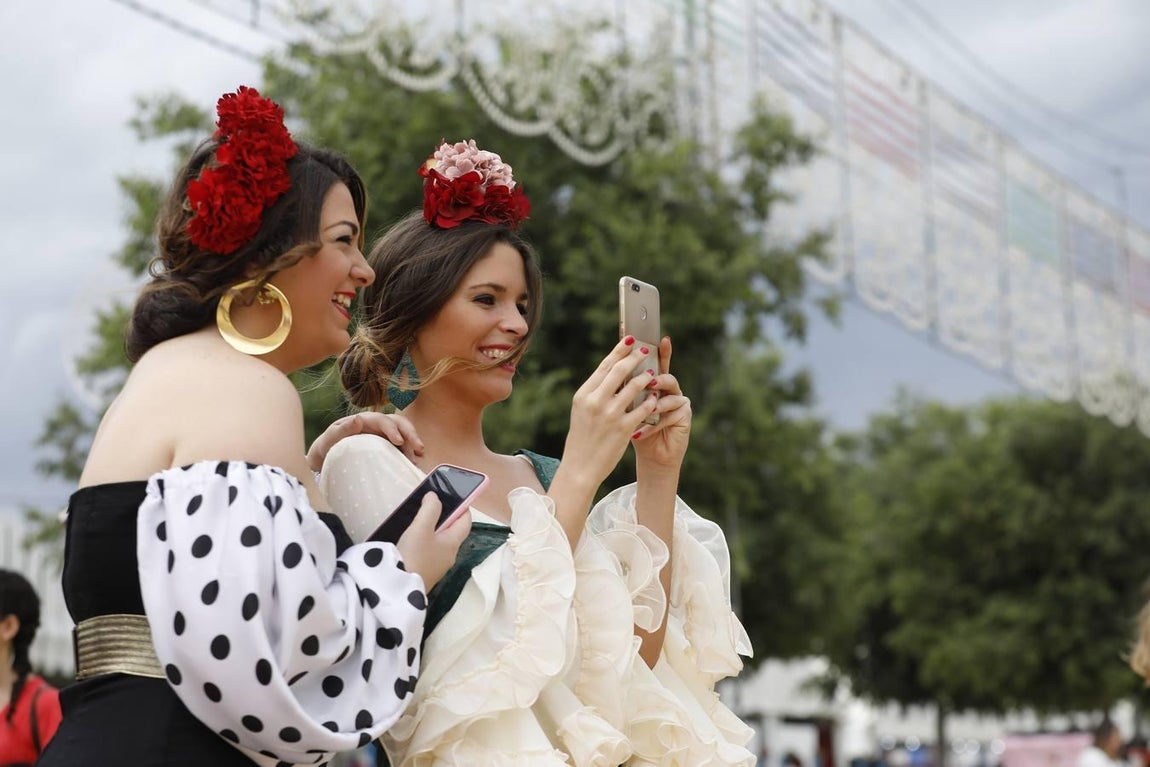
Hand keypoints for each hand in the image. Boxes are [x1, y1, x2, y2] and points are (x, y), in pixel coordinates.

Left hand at [307, 413, 424, 471]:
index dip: (393, 429)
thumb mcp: (329, 439)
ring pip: (404, 435)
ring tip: (417, 460)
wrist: (327, 458)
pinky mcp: (388, 447)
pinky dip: (410, 455)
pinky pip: (403, 449)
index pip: (383, 420)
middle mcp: (378, 426)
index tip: (399, 442)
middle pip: (399, 424)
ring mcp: (384, 436)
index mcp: (365, 420)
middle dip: (411, 434)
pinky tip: (412, 466)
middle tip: (419, 449)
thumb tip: (358, 418)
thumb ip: (342, 430)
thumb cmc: (327, 446)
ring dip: (413, 445)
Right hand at [394, 493, 470, 588]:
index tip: (453, 497)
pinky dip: (425, 542)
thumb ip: (430, 509)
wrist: (398, 589)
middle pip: (453, 532)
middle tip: (431, 506)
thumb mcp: (421, 527)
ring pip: (441, 543)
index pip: (466, 521)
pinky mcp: (426, 573)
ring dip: (433, 530)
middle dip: (446, 518)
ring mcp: (438, 566)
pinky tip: (411, 540)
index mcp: (453, 543)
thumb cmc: (413, 555)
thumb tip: (435, 497)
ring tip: (419, 521)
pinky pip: (430, 552)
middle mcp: (449, 555)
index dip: (463, 507)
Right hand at [561, 335, 660, 487]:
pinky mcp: (624, 428)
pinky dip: (650, 401)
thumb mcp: (582, 411)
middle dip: (635, 358)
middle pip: (619, 370)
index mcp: (584, 395)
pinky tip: (654, 398)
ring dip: (646, 378)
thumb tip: (612, 372)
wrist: (580, 467)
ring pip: (634, 386)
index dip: (619, 351)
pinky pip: (643, 409)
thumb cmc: (582, 438)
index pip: (604, 366)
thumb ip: (595, 393)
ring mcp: (610, 414)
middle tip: (646, 351)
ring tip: (653, 374)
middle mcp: (596, 401)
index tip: (630, 340)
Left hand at [632, 337, 690, 471]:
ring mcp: (679, 402)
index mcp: (655, 382)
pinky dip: (653, 426)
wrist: (649, 454)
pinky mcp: (685, 417)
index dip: (662, 351)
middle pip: (667, 376)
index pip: (658, 363)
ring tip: (646, 411)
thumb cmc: (633, 428)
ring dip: (656, 405)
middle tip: (650, 381)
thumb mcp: (624, 407)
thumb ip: (624, 389)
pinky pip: (671, 417)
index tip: (663, 339)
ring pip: (670, 397)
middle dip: (658, 379)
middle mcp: (669, 389)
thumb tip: (613, 369)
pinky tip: (640, 433)